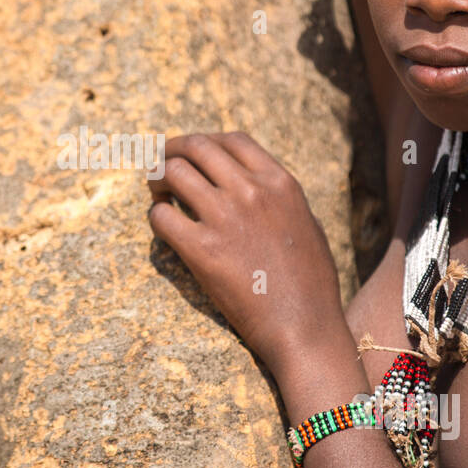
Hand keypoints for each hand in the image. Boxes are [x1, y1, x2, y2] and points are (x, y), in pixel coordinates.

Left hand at [145, 132, 343, 377]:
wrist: (304, 327)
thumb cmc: (312, 285)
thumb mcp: (306, 225)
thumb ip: (278, 198)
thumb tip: (250, 183)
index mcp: (280, 182)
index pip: (231, 140)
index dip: (204, 141)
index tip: (192, 153)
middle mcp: (251, 191)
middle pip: (196, 147)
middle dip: (172, 150)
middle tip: (160, 164)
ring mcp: (225, 218)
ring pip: (173, 173)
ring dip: (157, 178)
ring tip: (155, 191)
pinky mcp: (201, 250)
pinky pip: (161, 216)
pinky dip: (155, 215)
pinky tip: (162, 224)